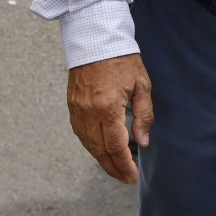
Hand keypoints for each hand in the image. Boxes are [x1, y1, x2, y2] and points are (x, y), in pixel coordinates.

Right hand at [67, 54, 153, 182]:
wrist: (95, 37)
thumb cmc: (122, 59)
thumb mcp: (142, 86)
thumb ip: (143, 116)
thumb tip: (142, 142)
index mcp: (107, 107)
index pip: (116, 146)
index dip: (124, 165)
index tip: (133, 176)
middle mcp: (88, 111)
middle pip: (99, 150)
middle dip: (113, 168)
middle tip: (125, 178)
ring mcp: (77, 108)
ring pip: (87, 143)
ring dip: (101, 159)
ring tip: (114, 167)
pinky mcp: (72, 103)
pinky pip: (79, 132)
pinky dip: (90, 145)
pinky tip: (100, 149)